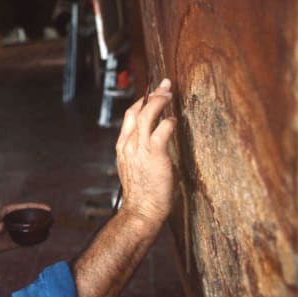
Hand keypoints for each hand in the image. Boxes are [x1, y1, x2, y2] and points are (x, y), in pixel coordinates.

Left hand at [0, 202, 50, 254]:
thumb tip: (2, 227)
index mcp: (8, 212)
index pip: (25, 208)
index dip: (37, 207)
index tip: (48, 208)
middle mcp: (13, 221)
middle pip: (30, 218)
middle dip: (41, 218)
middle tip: (53, 220)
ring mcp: (13, 232)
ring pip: (30, 230)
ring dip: (39, 230)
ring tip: (51, 230)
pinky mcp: (12, 243)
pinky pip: (26, 241)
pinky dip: (34, 241)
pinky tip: (42, 241)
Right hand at [115, 78, 176, 225]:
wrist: (141, 211)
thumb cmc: (142, 193)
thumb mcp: (135, 167)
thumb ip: (142, 152)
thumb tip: (157, 141)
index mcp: (123, 146)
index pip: (130, 116)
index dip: (141, 102)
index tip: (152, 95)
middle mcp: (129, 144)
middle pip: (137, 110)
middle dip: (152, 95)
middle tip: (165, 85)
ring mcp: (140, 148)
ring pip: (148, 115)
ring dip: (160, 101)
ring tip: (170, 94)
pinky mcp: (155, 154)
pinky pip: (162, 130)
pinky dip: (169, 122)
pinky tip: (175, 120)